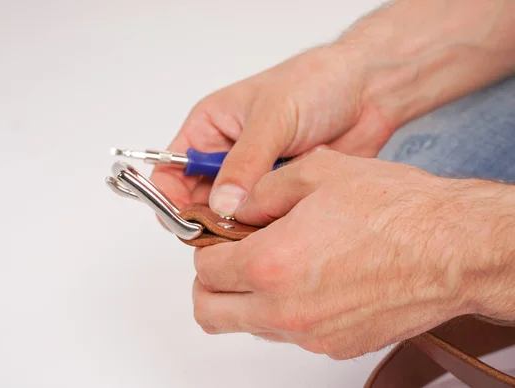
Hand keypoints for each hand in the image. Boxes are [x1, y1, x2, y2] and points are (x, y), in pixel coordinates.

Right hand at [151, 46, 395, 216]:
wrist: (368, 88)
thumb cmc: (315, 82)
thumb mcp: (273, 117)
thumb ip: (245, 163)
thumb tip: (221, 205)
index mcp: (209, 129)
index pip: (170, 171)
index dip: (170, 199)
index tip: (186, 222)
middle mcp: (226, 156)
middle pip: (198, 201)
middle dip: (211, 218)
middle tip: (231, 230)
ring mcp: (253, 177)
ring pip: (233, 215)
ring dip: (246, 221)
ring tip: (267, 217)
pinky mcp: (280, 193)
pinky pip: (266, 219)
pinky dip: (274, 220)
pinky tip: (293, 208)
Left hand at [192, 150, 514, 358]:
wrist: (453, 249)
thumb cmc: (396, 210)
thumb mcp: (316, 173)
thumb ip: (260, 192)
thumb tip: (234, 205)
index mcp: (270, 264)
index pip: (205, 269)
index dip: (206, 248)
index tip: (218, 237)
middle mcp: (285, 309)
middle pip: (211, 312)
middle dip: (210, 284)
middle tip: (229, 258)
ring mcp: (311, 334)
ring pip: (249, 325)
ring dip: (247, 298)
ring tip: (276, 262)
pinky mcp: (337, 346)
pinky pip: (290, 333)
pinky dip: (284, 310)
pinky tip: (310, 278)